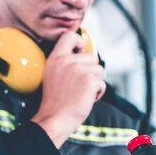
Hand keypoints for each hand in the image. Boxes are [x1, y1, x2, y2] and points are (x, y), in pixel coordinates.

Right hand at [31, 31, 105, 147]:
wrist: (55, 118)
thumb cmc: (55, 102)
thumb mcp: (52, 75)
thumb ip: (65, 63)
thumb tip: (84, 54)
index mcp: (55, 58)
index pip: (70, 36)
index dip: (80, 43)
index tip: (81, 53)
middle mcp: (66, 61)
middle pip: (92, 56)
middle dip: (91, 71)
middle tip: (80, 85)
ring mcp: (78, 69)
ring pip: (99, 70)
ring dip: (95, 82)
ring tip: (82, 92)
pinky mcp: (89, 80)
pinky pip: (102, 83)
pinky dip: (98, 93)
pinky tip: (87, 99)